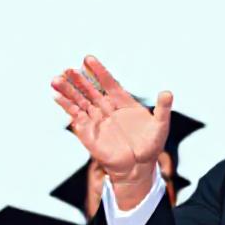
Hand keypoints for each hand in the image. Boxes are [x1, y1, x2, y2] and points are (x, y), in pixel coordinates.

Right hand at [52, 56, 171, 180]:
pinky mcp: (89, 133)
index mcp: (123, 102)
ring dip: (68, 91)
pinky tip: (56, 97)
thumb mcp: (160, 125)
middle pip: (90, 90)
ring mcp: (97, 120)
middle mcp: (107, 109)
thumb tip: (167, 92)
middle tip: (68, 69)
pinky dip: (66, 107)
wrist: (139, 166)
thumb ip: (163, 108)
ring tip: (56, 79)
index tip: (88, 58)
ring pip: (80, 101)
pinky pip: (76, 117)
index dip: (98, 71)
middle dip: (79, 79)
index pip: (108, 83)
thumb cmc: (150, 145)